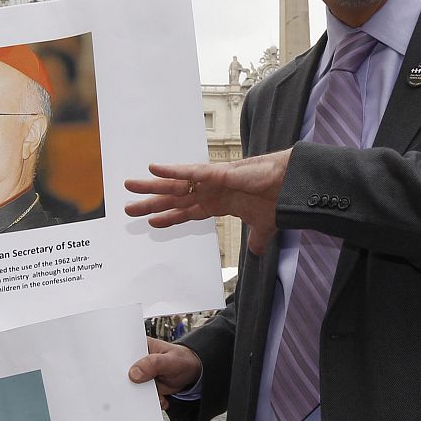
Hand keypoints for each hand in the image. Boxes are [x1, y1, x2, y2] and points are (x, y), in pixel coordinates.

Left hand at [125, 150, 291, 255]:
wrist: (292, 185)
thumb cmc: (278, 199)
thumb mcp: (263, 227)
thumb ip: (256, 240)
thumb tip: (256, 253)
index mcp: (219, 203)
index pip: (186, 212)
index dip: (168, 217)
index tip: (151, 222)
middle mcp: (211, 191)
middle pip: (174, 199)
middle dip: (151, 203)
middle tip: (128, 209)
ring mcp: (212, 181)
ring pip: (175, 185)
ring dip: (152, 186)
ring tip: (129, 186)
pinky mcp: (219, 174)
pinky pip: (191, 173)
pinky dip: (172, 171)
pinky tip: (154, 168)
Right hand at [127, 337, 201, 409]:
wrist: (190, 372)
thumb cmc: (181, 360)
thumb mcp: (170, 360)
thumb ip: (154, 364)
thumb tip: (134, 373)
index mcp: (139, 346)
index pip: (121, 353)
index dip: (115, 363)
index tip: (120, 374)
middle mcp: (136, 361)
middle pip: (122, 373)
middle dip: (126, 384)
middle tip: (137, 390)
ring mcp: (140, 374)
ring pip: (130, 387)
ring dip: (139, 395)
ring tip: (157, 396)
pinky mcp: (144, 387)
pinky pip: (140, 396)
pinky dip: (149, 401)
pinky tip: (162, 399)